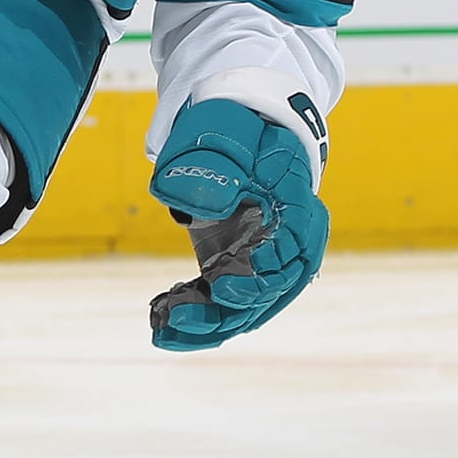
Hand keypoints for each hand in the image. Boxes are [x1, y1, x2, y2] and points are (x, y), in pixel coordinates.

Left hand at [148, 101, 327, 351]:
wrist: (242, 128)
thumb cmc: (238, 128)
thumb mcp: (227, 136)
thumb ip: (219, 168)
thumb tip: (213, 208)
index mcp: (298, 207)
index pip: (291, 253)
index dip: (260, 276)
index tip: (221, 287)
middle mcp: (290, 242)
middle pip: (267, 291)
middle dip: (222, 312)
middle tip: (176, 317)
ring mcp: (265, 259)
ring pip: (244, 306)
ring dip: (204, 324)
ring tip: (160, 329)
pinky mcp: (238, 266)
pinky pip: (224, 301)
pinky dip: (194, 312)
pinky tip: (159, 316)